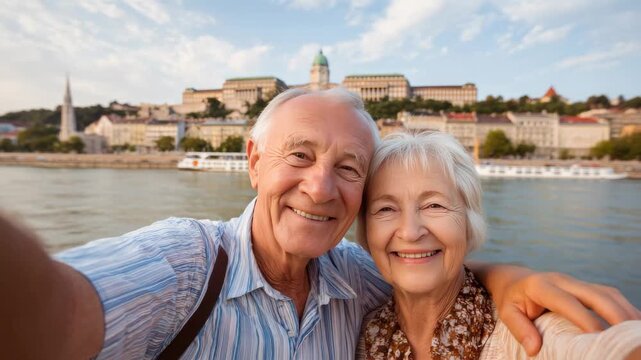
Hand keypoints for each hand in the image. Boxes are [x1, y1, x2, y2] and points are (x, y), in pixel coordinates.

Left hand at [495, 271, 640, 355]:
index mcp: (541, 286)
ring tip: (634, 333)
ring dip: (624, 311)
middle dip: (614, 314)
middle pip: (595, 293)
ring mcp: (575, 281)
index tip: (598, 336)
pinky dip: (623, 308)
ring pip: (607, 292)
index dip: (585, 319)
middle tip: (626, 336)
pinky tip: (631, 323)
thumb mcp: (507, 312)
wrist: (514, 279)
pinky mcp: (584, 286)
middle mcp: (562, 280)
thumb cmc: (511, 299)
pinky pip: (609, 294)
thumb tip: (534, 349)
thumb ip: (519, 329)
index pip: (567, 302)